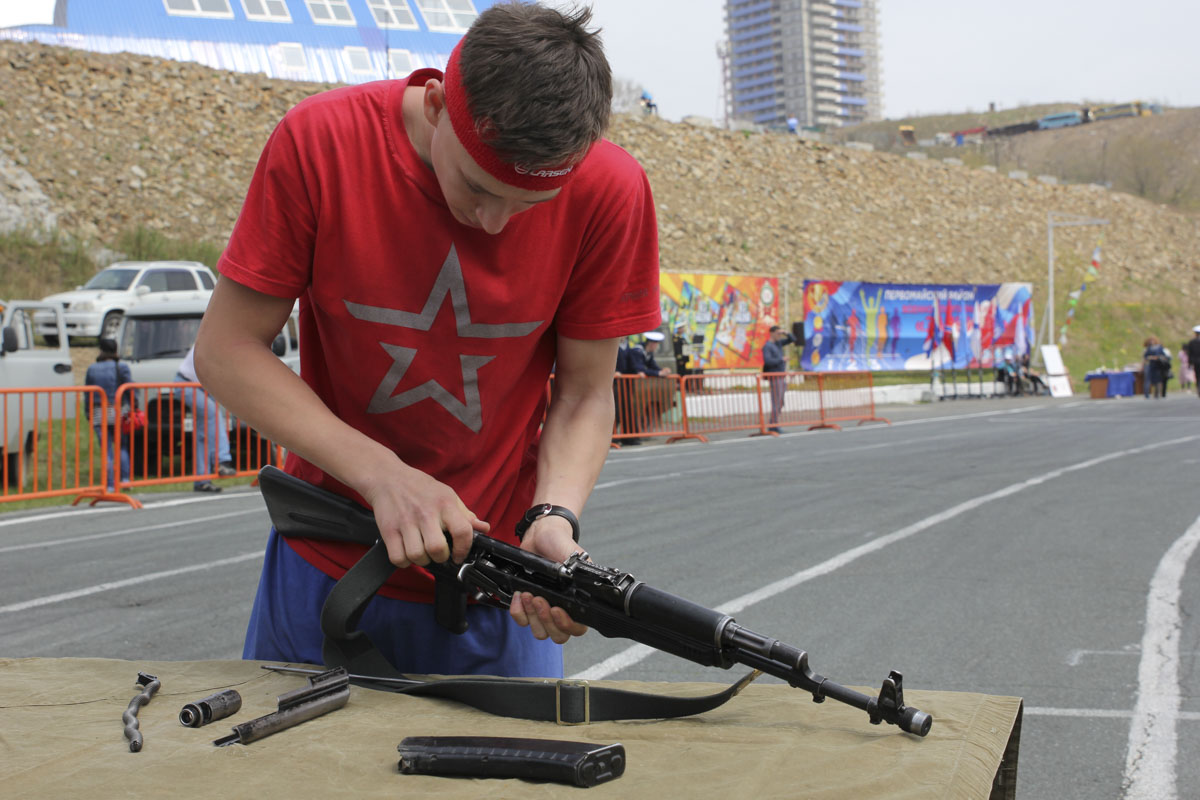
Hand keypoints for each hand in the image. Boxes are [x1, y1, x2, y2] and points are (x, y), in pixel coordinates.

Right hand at [359, 463, 488, 568]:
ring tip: (422, 552)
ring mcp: (405, 522)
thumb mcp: (447, 494)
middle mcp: (426, 513)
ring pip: (417, 556)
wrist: (387, 477)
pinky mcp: (388, 530)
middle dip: (441, 557)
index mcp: (445, 504)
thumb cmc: (420, 487)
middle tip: (438, 553)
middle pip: (437, 549)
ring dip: (421, 560)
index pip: (462, 531)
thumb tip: (483, 528)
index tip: (459, 555)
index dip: (464, 549)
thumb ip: (465, 514)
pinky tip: (407, 552)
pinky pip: (398, 558)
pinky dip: (404, 561)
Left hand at [509, 514, 588, 643]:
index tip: (557, 609)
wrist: (540, 534)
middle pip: (558, 635)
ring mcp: (544, 609)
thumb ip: (577, 571)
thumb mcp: (572, 556)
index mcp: (578, 601)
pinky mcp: (527, 606)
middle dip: (546, 620)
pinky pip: (522, 621)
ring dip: (532, 616)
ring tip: (529, 594)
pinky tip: (520, 594)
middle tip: (540, 599)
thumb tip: (576, 584)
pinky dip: (518, 611)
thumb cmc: (559, 543)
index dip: (567, 625)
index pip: (578, 628)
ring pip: (540, 632)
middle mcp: (562, 609)